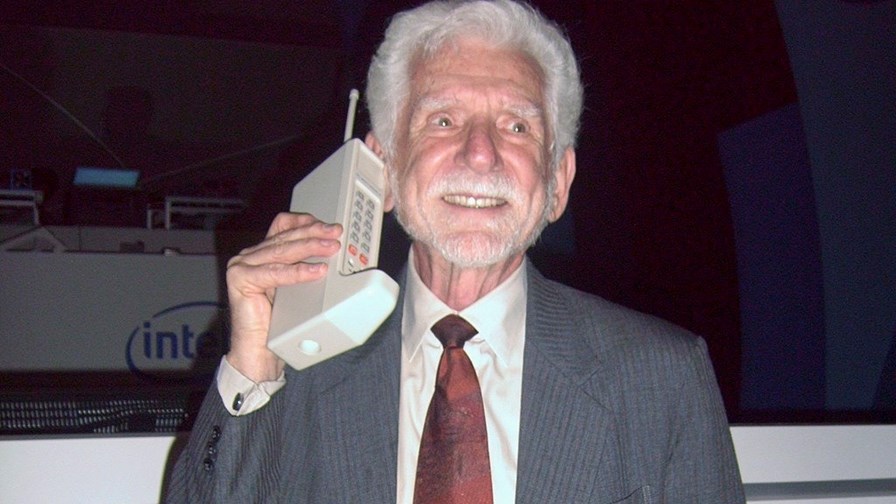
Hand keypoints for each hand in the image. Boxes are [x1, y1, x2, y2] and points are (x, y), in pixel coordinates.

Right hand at [224, 212, 341, 381]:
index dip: (304, 221)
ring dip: (311, 247)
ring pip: (282, 251)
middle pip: (286, 237)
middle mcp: (250, 256)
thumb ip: (304, 265)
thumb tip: (331, 249)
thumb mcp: (296, 285)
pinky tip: (316, 271)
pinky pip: (275, 272)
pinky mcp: (240, 279)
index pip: (283, 226)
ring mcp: (242, 266)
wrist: (259, 349)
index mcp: (262, 253)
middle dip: (314, 234)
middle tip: (336, 234)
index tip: (327, 225)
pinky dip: (298, 272)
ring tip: (331, 249)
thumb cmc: (278, 321)